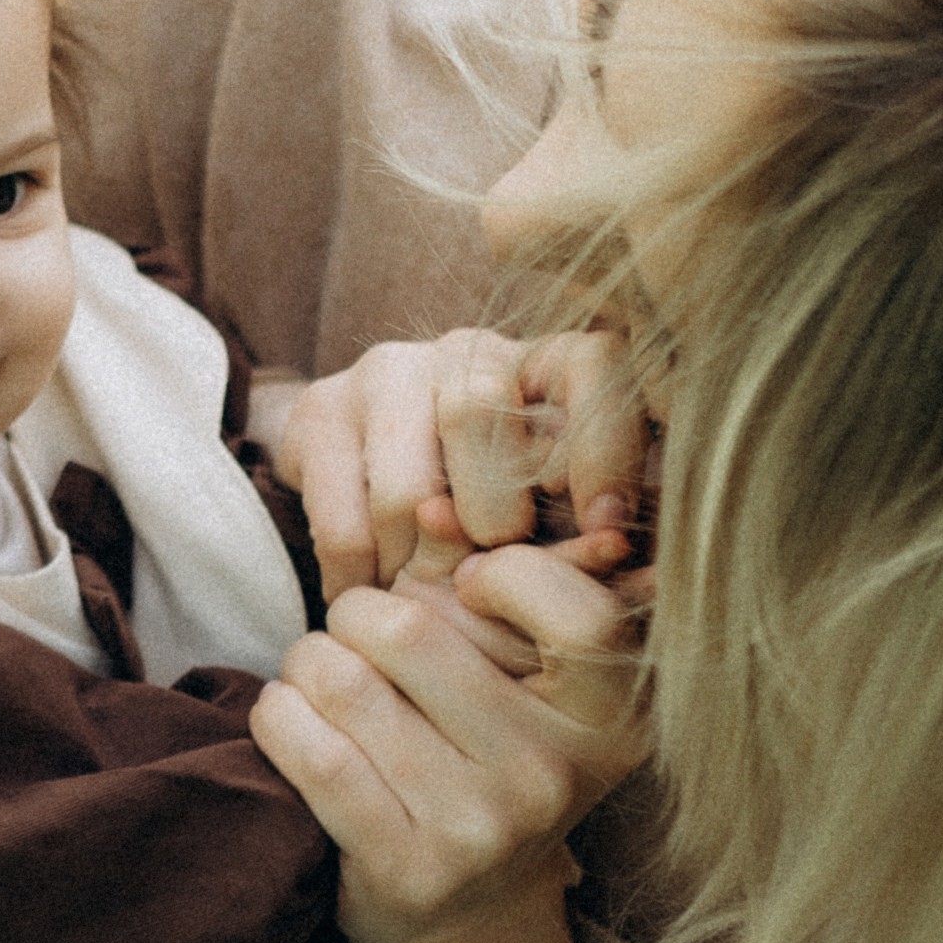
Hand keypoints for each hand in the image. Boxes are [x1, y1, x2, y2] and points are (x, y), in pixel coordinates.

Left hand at [250, 533, 648, 942]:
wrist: (464, 914)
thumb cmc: (475, 753)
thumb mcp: (506, 671)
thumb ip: (477, 579)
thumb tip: (430, 509)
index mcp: (608, 716)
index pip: (573, 611)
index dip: (501, 575)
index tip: (466, 587)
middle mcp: (557, 775)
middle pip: (409, 632)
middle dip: (357, 617)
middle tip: (356, 640)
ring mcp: (483, 828)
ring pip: (342, 683)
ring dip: (306, 666)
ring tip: (322, 682)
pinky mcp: (407, 867)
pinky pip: (307, 746)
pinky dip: (278, 716)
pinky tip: (293, 722)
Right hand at [273, 329, 646, 596]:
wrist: (368, 474)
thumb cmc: (493, 511)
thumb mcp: (555, 514)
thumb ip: (590, 532)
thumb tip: (622, 556)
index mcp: (546, 362)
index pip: (593, 365)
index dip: (605, 447)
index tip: (608, 532)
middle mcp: (469, 349)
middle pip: (480, 417)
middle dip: (489, 523)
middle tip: (485, 576)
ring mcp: (388, 370)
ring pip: (407, 490)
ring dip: (418, 566)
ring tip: (423, 593)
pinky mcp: (320, 408)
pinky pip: (344, 523)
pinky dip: (360, 580)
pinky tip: (370, 592)